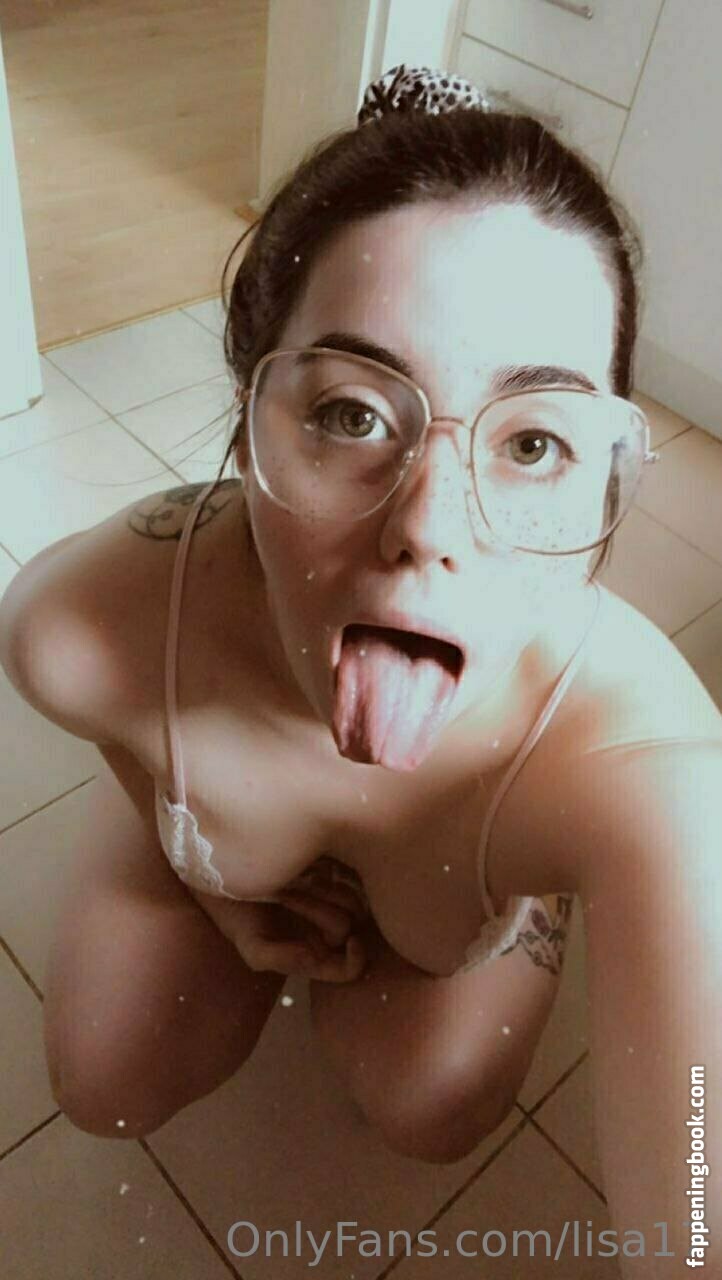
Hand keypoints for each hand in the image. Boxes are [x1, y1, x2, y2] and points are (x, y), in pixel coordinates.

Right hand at [189, 861, 369, 982]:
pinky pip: (344, 873)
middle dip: (322, 911)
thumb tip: (313, 957)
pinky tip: (304, 867)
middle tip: (287, 895)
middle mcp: (322, 928)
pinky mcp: (324, 870)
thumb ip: (279, 959)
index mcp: (311, 953)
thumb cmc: (237, 916)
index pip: (350, 968)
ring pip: (351, 897)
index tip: (351, 940)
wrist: (222, 877)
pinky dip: (329, 871)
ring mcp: (325, 899)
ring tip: (291, 881)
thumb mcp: (251, 946)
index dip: (357, 958)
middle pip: (351, 924)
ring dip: (323, 889)